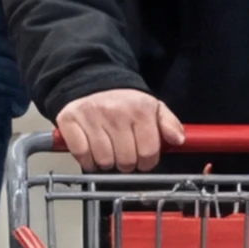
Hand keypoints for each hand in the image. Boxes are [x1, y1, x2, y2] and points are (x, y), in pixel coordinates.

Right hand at [54, 89, 178, 170]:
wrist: (93, 83)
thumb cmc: (125, 103)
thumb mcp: (153, 108)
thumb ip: (169, 124)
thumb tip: (178, 140)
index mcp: (139, 110)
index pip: (148, 153)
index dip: (147, 162)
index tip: (142, 158)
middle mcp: (115, 112)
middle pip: (126, 161)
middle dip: (127, 164)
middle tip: (124, 155)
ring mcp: (91, 116)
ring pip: (104, 161)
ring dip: (107, 163)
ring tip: (108, 152)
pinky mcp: (70, 120)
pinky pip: (81, 154)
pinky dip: (86, 160)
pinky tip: (92, 153)